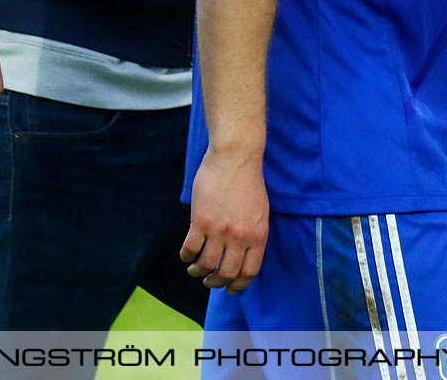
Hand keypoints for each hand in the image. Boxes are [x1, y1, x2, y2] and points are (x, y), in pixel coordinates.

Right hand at [181, 147, 268, 292]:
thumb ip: (253, 234)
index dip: (239, 285)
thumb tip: (243, 254)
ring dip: (198, 272)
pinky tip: (186, 255)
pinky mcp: (201, 221)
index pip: (250, 272)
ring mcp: (220, 230)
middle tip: (209, 282)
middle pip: (226, 273)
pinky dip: (186, 256)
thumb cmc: (249, 181)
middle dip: (216, 282)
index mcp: (258, 235)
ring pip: (206, 264)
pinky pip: (191, 248)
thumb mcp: (260, 211)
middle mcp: (240, 237)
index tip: (230, 289)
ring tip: (194, 270)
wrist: (236, 158)